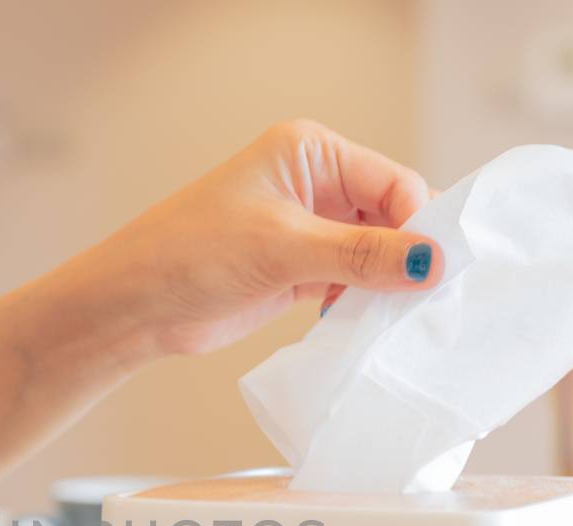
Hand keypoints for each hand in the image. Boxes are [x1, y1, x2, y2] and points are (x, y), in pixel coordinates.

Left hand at [76, 119, 441, 359]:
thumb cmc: (189, 253)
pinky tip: (369, 325)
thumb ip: (360, 255)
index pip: (393, 181)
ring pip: (375, 253)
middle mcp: (314, 183)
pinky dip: (365, 303)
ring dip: (388, 284)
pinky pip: (352, 282)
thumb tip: (429, 262)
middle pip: (391, 217)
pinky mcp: (299, 270)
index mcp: (311, 152)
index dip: (419, 223)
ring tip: (401, 318)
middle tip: (429, 299)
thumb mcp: (282, 247)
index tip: (436, 270)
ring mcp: (308, 229)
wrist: (135, 306)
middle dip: (408, 255)